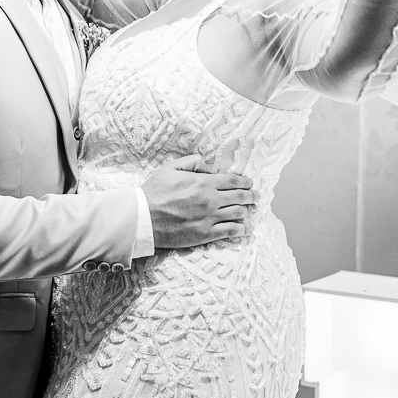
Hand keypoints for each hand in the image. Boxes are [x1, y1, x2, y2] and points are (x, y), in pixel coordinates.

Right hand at [140, 154, 257, 247]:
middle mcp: (211, 200)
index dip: (245, 182)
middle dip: (251, 196)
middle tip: (254, 197)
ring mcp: (210, 218)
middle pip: (240, 196)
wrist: (143, 218)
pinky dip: (240, 229)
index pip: (234, 180)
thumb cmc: (155, 192)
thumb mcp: (171, 167)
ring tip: (249, 211)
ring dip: (247, 211)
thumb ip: (192, 162)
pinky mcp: (205, 234)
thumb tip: (208, 167)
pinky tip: (243, 228)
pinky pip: (230, 232)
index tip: (249, 183)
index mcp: (204, 182)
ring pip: (238, 214)